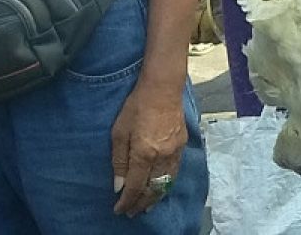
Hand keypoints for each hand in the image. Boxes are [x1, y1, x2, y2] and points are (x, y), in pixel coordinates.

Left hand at [111, 80, 186, 216]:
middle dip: (141, 203)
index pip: (134, 186)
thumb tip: (118, 186)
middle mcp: (162, 157)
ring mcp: (174, 152)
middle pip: (152, 189)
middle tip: (132, 212)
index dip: (126, 201)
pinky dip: (166, 184)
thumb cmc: (136, 106)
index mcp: (144, 153)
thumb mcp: (119, 132)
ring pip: (166, 183)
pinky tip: (161, 187)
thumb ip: (119, 161)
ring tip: (146, 206)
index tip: (119, 210)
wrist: (163, 88)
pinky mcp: (182, 145)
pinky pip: (175, 172)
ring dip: (155, 197)